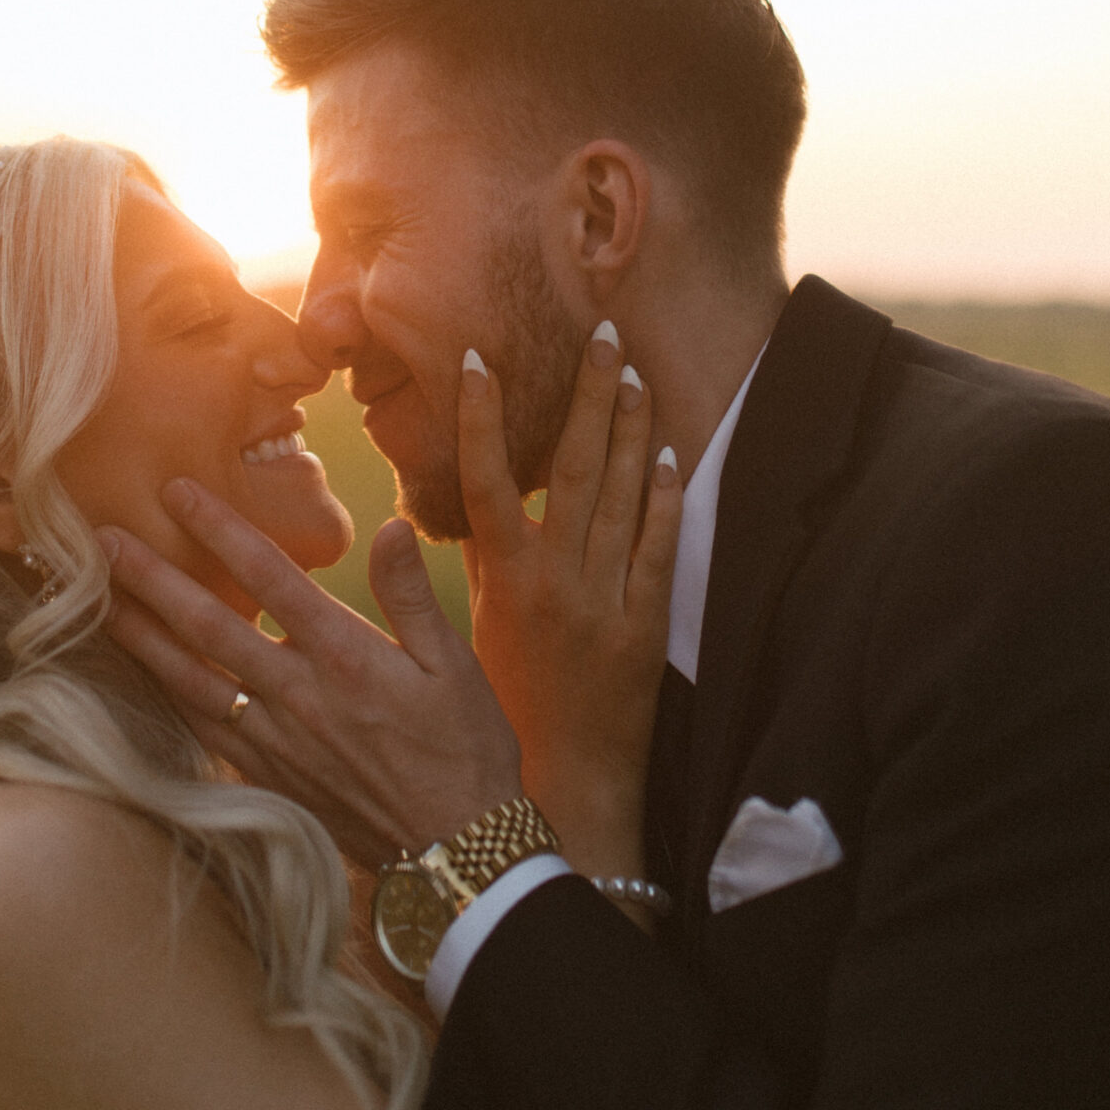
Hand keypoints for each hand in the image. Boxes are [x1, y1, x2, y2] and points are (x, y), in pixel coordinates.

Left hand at [99, 480, 522, 869]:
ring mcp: (275, 742)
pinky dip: (167, 699)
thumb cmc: (466, 748)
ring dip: (142, 638)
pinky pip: (204, 732)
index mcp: (345, 655)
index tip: (177, 491)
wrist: (457, 852)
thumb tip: (389, 528)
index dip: (219, 528)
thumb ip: (410, 595)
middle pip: (209, 626)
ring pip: (190, 681)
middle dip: (152, 578)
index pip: (269, 576)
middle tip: (101, 541)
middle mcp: (298, 695)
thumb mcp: (454, 663)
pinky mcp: (268, 779)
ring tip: (99, 603)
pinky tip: (145, 678)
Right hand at [458, 325, 683, 874]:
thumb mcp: (475, 633)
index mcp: (503, 578)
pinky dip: (663, 498)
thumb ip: (472, 565)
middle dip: (588, 394)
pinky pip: (659, 547)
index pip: (485, 478)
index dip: (481, 416)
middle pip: (570, 468)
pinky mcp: (646, 623)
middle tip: (604, 331)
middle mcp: (552, 579)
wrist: (567, 778)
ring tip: (635, 371)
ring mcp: (603, 598)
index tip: (480, 357)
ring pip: (619, 495)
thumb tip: (442, 511)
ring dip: (629, 428)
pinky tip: (668, 453)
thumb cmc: (508, 706)